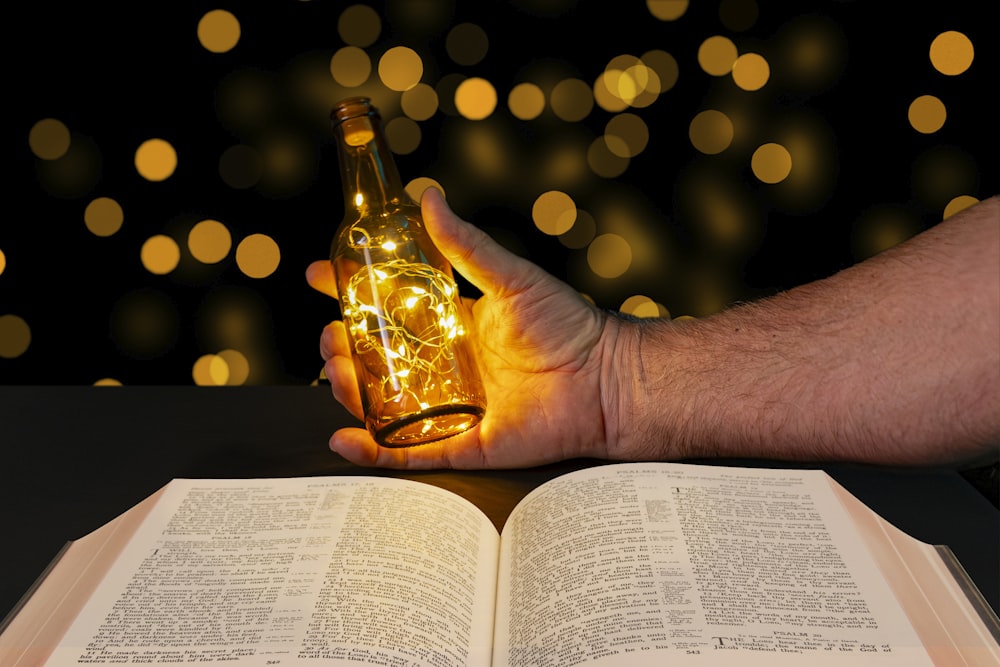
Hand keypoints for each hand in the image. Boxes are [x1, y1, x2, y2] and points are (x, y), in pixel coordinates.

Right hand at [305, 187, 624, 468]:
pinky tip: (342, 436)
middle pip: (375, 360)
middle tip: (331, 336)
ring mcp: (450, 406)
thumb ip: (467, 246)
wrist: (607, 381)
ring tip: (337, 370)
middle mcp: (444, 366)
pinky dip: (372, 450)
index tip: (320, 277)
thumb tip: (428, 197)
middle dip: (341, 348)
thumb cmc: (568, 325)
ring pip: (383, 404)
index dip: (350, 294)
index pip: (387, 309)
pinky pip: (408, 452)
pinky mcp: (462, 443)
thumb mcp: (511, 278)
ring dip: (349, 390)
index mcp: (451, 326)